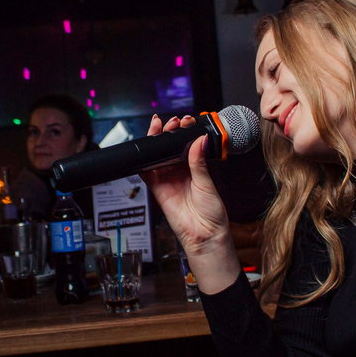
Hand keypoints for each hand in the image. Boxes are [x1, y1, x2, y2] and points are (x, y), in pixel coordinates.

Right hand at [143, 115, 239, 292]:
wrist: (204, 235)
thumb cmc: (212, 213)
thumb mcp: (207, 183)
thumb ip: (199, 162)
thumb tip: (199, 140)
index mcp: (196, 167)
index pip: (187, 144)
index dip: (184, 131)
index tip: (186, 121)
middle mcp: (181, 171)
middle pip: (169, 146)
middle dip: (169, 131)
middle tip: (173, 123)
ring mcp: (168, 179)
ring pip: (157, 155)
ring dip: (156, 140)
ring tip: (159, 127)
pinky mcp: (157, 188)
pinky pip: (146, 172)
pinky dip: (143, 161)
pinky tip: (145, 148)